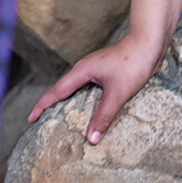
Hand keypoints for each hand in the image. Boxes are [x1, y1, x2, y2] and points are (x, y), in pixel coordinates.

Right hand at [27, 31, 162, 143]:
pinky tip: (89, 109)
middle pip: (63, 89)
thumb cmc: (134, 64)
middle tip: (41, 122)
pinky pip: (89, 87)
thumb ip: (104, 116)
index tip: (30, 118)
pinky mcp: (106, 70)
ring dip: (69, 101)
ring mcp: (96, 68)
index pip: (56, 91)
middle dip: (51, 104)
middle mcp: (85, 68)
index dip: (42, 105)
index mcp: (82, 70)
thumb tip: (91, 138)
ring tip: (62, 118)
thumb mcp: (118, 94)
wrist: (150, 44)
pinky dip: (84, 99)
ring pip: (77, 87)